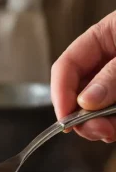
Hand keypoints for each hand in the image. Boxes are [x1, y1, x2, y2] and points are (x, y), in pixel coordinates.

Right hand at [50, 10, 115, 142]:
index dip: (60, 93)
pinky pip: (113, 116)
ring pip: (94, 109)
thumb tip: (85, 102)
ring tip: (108, 133)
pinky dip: (111, 126)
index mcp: (103, 38)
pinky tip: (113, 130)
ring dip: (97, 126)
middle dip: (81, 116)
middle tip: (92, 130)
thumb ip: (111, 75)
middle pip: (77, 92)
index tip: (65, 119)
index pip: (66, 67)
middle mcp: (107, 60)